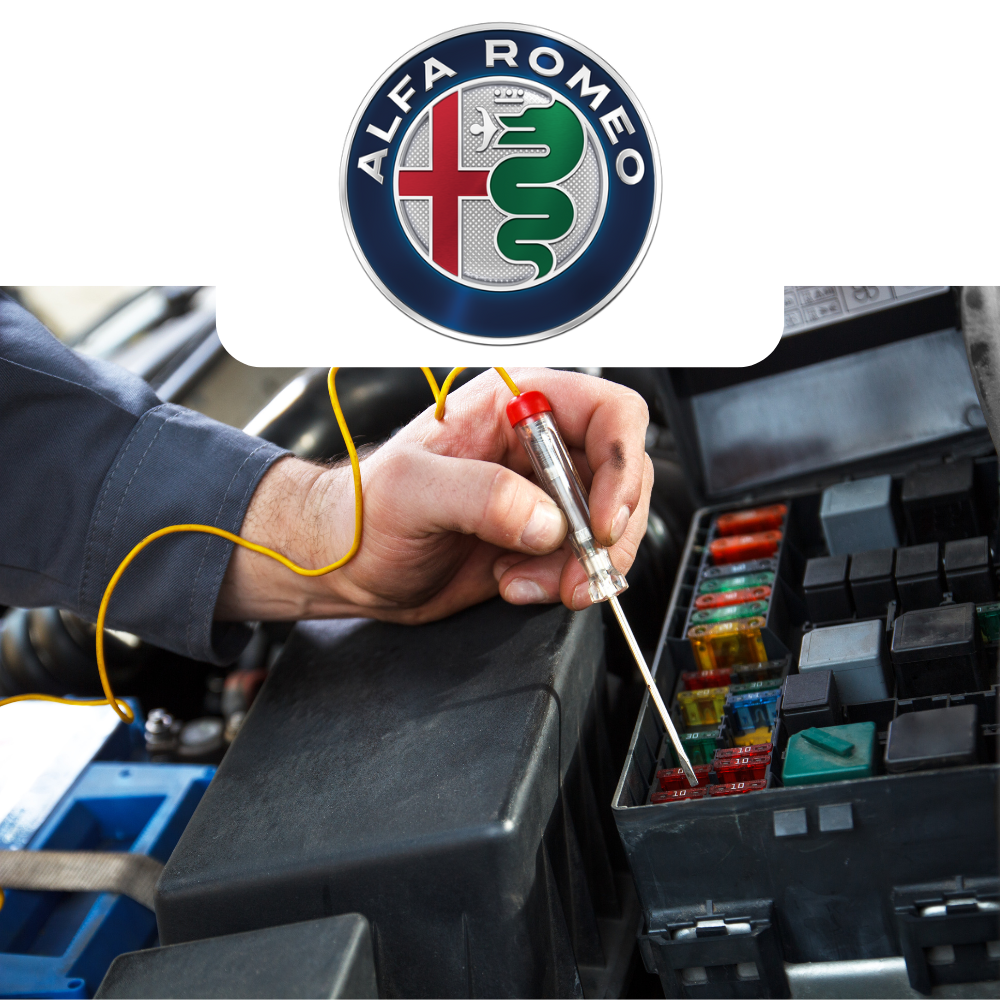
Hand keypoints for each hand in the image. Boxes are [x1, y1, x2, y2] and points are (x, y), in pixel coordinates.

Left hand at [215, 368, 653, 623]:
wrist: (348, 564)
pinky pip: (582, 561)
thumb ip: (479, 494)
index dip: (620, 465)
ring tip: (523, 581)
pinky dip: (562, 584)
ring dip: (581, 566)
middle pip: (622, 476)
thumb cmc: (364, 510)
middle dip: (605, 532)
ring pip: (609, 526)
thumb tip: (546, 521)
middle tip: (574, 571)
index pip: (608, 413)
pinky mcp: (539, 540)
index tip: (600, 519)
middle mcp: (537, 447)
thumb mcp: (410, 491)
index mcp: (514, 406)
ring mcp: (542, 496)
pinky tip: (513, 583)